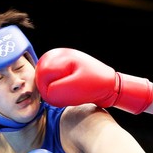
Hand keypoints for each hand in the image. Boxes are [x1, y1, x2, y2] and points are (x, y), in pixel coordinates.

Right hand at [35, 48, 152, 113]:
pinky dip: (59, 92)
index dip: (49, 89)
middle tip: (68, 95)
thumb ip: (57, 91)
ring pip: (46, 83)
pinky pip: (52, 85)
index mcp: (60, 56)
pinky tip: (71, 92)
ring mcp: (59, 64)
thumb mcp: (77, 88)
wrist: (111, 85)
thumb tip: (46, 94)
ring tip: (72, 93)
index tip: (62, 96)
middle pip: (41, 78)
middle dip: (52, 90)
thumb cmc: (98, 84)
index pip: (42, 75)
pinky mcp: (61, 72)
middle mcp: (57, 57)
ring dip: (55, 92)